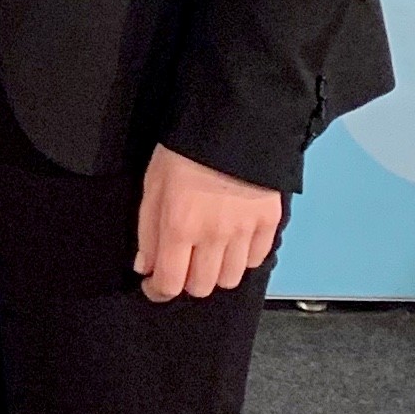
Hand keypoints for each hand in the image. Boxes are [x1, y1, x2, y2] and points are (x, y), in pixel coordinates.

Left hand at [134, 144, 282, 302]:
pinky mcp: (269, 222)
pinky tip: (234, 242)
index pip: (169, 283)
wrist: (233, 122)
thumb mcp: (152, 184)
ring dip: (216, 272)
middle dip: (187, 280)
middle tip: (182, 263)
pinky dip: (243, 258)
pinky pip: (257, 259)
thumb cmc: (184, 150)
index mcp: (179, 227)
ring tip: (209, 253)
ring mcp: (245, 232)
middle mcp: (214, 237)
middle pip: (202, 287)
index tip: (153, 285)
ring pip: (231, 279)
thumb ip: (147, 230)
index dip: (157, 291)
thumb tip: (145, 267)